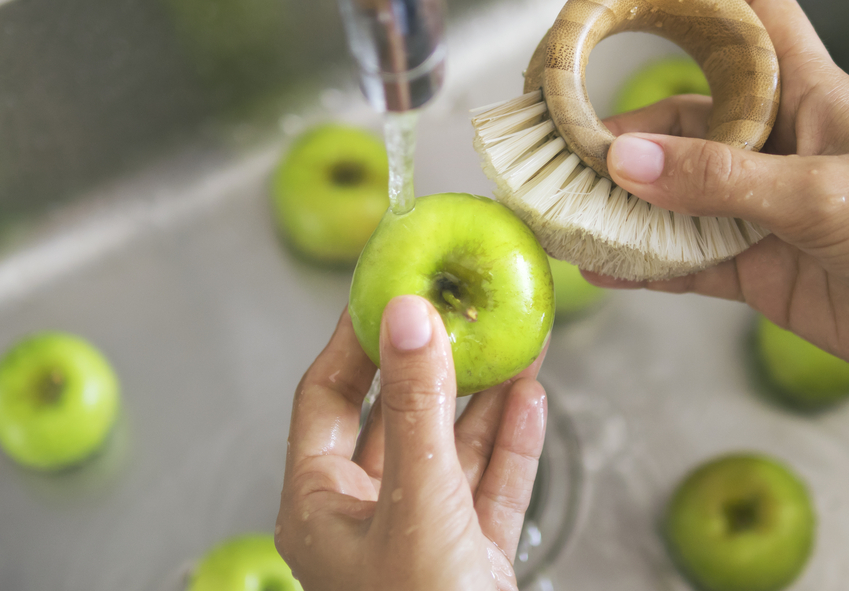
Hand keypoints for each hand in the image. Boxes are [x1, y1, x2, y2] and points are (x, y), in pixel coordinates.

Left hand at [275, 297, 547, 590]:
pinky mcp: (469, 556)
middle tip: (456, 313)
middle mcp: (366, 518)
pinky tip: (528, 402)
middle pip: (396, 418)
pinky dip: (510, 446)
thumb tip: (408, 318)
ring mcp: (420, 537)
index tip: (385, 292)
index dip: (355, 341)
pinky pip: (490, 488)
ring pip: (450, 451)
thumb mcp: (416, 502)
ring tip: (513, 346)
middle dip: (435, 367)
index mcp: (320, 508)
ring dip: (484, 401)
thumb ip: (415, 409)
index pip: (328, 398)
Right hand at [588, 0, 848, 391]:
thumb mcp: (820, 193)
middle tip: (565, 146)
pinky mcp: (753, 264)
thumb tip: (627, 165)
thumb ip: (721, 180)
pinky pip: (682, 259)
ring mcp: (758, 208)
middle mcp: (773, 146)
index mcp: (806, 97)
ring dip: (622, 203)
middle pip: (683, 119)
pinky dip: (641, 264)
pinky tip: (603, 266)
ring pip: (672, 194)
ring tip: (569, 208)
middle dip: (623, 130)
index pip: (753, 15)